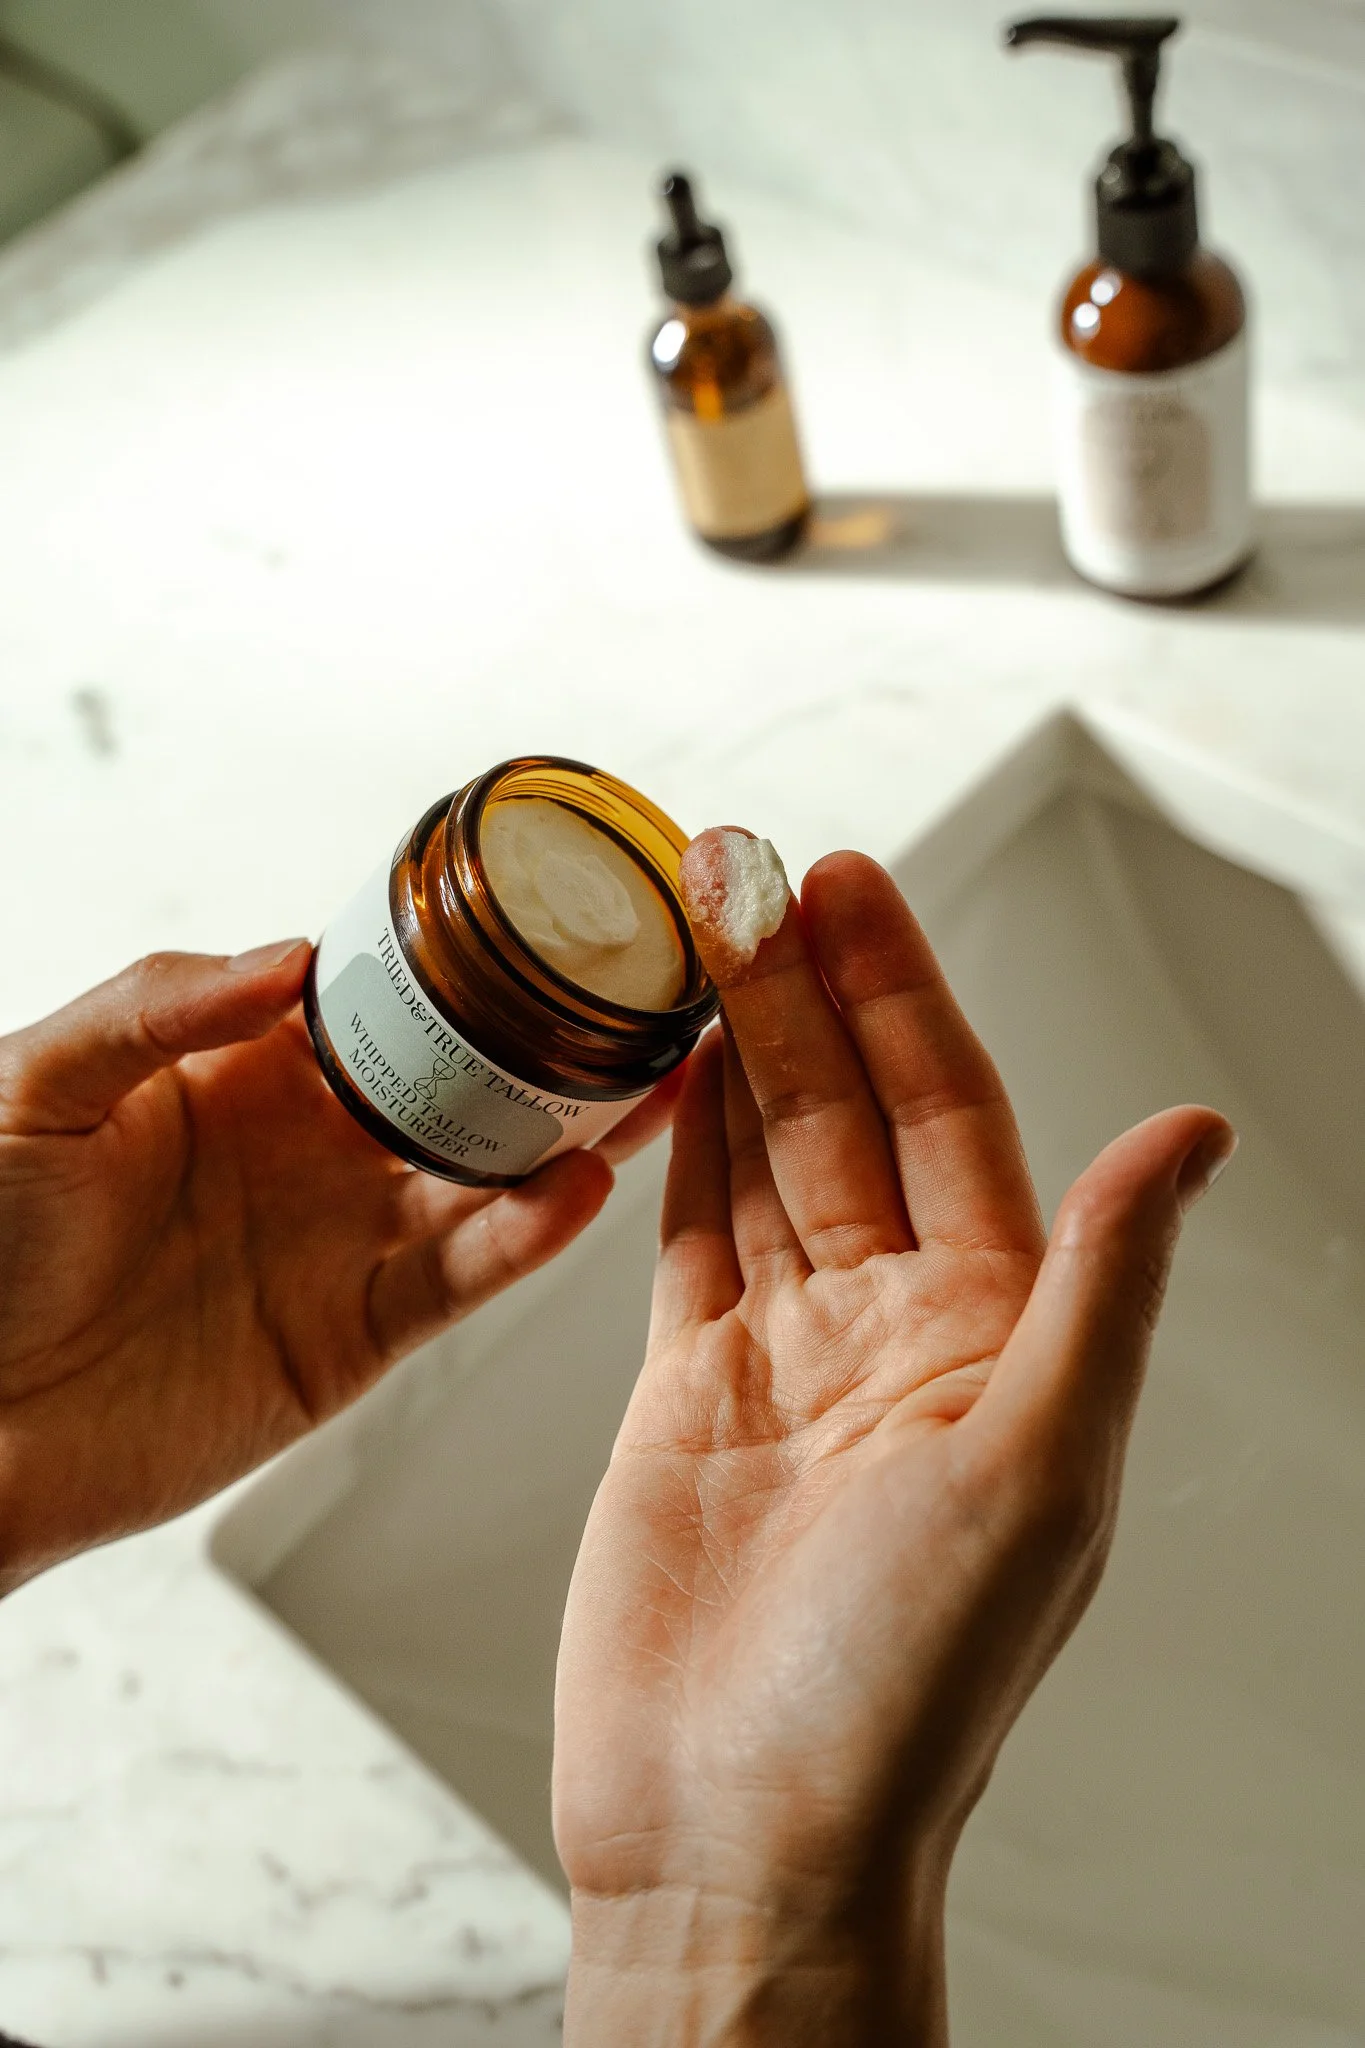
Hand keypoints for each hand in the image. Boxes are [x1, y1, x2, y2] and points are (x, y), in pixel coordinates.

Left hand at [0, 940, 677, 1592]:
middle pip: (461, 1087)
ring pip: (486, 1179)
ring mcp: (342, 1241)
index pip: (380, 1001)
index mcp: (246, 1072)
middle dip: (549, 1048)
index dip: (458, 964)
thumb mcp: (36, 1085)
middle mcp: (314, 1150)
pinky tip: (577, 1192)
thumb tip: (291, 956)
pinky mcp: (354, 1336)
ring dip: (570, 1137)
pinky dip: (524, 1242)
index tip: (537, 921)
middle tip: (635, 1003)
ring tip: (645, 1086)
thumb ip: (159, 1008)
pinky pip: (457, 1281)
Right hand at [554, 843, 1234, 2045]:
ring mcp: (787, 1358)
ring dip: (732, 1044)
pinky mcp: (686, 1396)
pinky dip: (677, 1152)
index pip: (952, 1116)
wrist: (740, 1828)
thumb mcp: (1040, 1467)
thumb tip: (1189, 1131)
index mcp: (992, 1333)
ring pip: (761, 1159)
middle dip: (799, 988)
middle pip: (846, 1114)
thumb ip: (1102, 1283)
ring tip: (695, 931)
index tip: (852, 889)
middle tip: (748, 869)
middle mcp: (894, 1330)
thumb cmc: (902, 1688)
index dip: (901, 994)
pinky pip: (687, 1241)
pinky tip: (671, 1072)